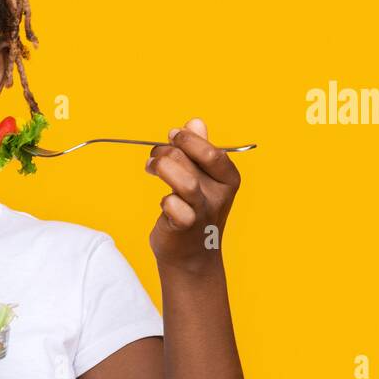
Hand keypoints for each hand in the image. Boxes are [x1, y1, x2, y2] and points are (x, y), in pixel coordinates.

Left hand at [145, 117, 241, 273]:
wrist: (191, 256)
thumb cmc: (194, 212)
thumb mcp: (202, 179)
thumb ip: (198, 151)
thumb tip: (195, 122)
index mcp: (228, 178)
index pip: (211, 150)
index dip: (187, 139)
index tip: (172, 136)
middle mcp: (220, 194)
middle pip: (191, 160)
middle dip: (166, 152)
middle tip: (154, 158)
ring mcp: (203, 211)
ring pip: (184, 181)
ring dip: (162, 169)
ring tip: (151, 168)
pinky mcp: (186, 227)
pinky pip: (173, 207)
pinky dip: (164, 201)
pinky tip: (163, 203)